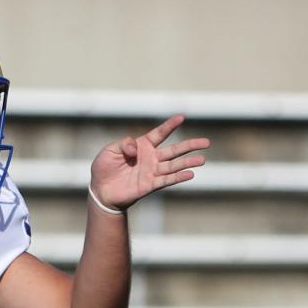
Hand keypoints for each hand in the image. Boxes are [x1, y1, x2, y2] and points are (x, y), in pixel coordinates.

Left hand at [89, 114, 208, 211]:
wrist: (101, 191)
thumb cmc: (104, 168)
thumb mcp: (110, 150)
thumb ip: (124, 144)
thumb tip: (136, 149)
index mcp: (142, 146)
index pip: (160, 133)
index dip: (170, 126)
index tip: (181, 117)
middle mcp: (151, 158)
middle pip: (174, 150)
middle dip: (190, 145)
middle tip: (207, 142)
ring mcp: (152, 172)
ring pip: (174, 166)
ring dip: (188, 162)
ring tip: (202, 160)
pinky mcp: (149, 185)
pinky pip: (166, 181)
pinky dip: (178, 178)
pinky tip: (190, 174)